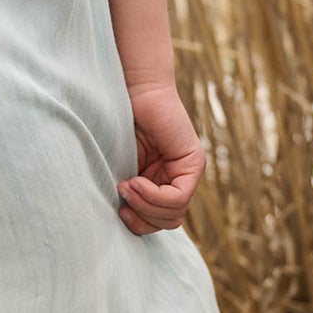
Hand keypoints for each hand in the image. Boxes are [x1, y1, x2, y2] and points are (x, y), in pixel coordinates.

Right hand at [116, 80, 206, 235]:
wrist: (134, 89)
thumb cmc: (120, 121)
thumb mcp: (121, 164)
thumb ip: (127, 189)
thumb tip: (123, 217)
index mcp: (163, 181)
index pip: (160, 220)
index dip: (139, 223)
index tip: (119, 208)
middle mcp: (180, 179)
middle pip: (169, 221)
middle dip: (142, 217)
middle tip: (121, 197)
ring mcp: (189, 172)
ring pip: (174, 214)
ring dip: (145, 205)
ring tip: (126, 186)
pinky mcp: (193, 163)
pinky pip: (178, 197)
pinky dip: (153, 196)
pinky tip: (136, 181)